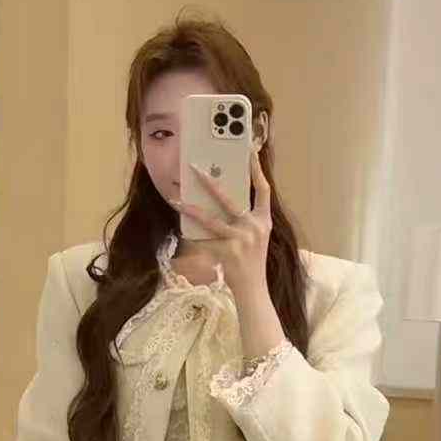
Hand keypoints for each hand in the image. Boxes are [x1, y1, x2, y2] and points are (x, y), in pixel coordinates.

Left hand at [173, 146, 271, 299]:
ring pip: (210, 219)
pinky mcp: (227, 252)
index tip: (250, 152)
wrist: (253, 288)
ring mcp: (240, 240)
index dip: (257, 170)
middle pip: (229, 199)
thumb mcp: (257, 236)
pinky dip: (192, 234)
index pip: (263, 190)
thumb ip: (246, 218)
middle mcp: (253, 227)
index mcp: (264, 220)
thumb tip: (222, 197)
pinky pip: (204, 240)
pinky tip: (179, 228)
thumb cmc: (253, 260)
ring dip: (191, 209)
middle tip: (195, 168)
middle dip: (210, 182)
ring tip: (176, 199)